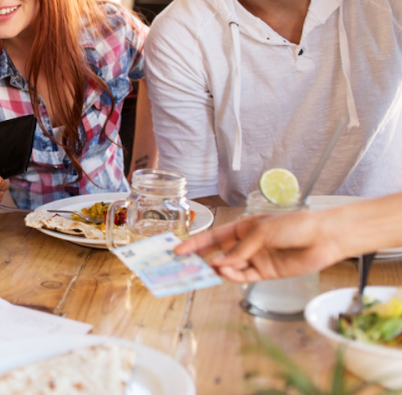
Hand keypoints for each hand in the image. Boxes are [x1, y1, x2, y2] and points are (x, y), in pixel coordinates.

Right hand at [174, 209, 346, 281]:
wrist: (324, 238)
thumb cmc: (294, 225)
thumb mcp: (261, 232)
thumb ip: (239, 250)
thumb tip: (219, 263)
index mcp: (243, 228)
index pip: (214, 237)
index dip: (196, 243)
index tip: (178, 250)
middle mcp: (247, 244)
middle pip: (219, 254)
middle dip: (202, 260)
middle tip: (187, 267)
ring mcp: (256, 259)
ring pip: (230, 267)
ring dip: (219, 269)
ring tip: (211, 269)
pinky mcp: (267, 273)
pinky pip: (244, 277)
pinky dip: (234, 276)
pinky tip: (229, 272)